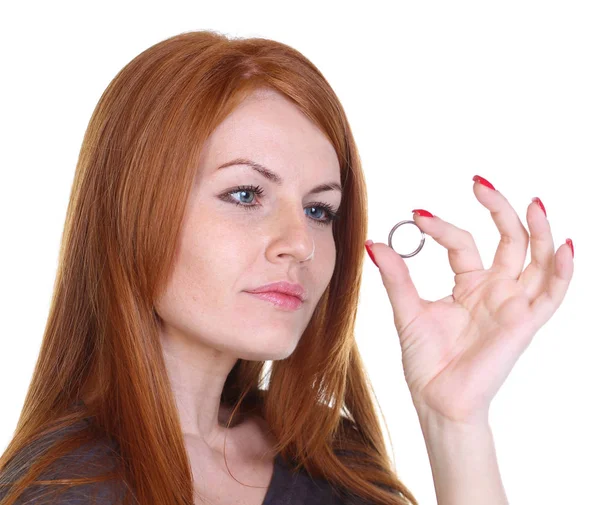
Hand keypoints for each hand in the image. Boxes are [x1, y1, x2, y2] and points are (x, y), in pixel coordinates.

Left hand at [365, 176, 573, 424]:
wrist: (436, 398)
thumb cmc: (425, 360)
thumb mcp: (407, 310)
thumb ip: (396, 277)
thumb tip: (374, 243)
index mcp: (469, 284)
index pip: (462, 243)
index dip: (440, 227)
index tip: (416, 215)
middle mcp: (495, 289)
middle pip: (508, 239)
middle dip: (498, 209)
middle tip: (478, 183)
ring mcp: (512, 304)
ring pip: (536, 258)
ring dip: (538, 229)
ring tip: (534, 202)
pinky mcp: (524, 322)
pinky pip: (552, 294)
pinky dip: (562, 270)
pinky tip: (563, 245)